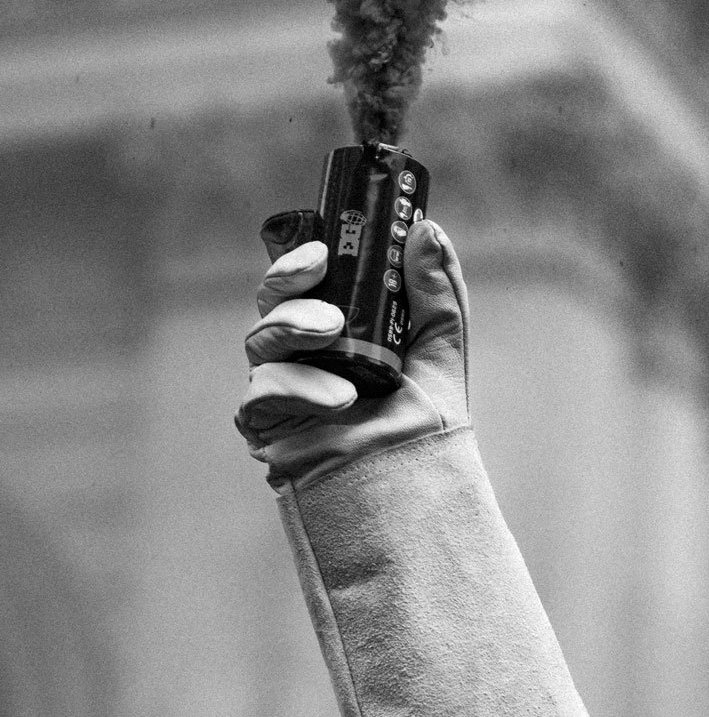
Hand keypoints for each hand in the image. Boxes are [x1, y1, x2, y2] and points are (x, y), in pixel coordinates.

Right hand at [238, 218, 470, 482]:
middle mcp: (300, 355)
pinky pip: (260, 395)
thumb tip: (425, 228)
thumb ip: (436, 290)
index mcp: (333, 330)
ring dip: (295, 330)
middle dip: (289, 286)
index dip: (301, 260)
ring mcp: (280, 391)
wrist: (421, 488)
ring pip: (261, 342)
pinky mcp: (267, 429)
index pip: (302, 282)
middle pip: (270, 304)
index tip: (324, 248)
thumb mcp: (441, 347)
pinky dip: (295, 387)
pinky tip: (336, 398)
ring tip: (335, 335)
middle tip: (324, 277)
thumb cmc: (426, 423)